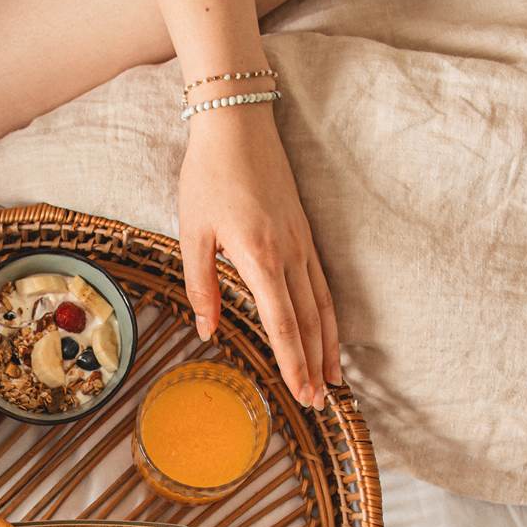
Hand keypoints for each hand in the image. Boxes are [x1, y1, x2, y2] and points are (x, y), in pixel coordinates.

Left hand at [178, 107, 339, 408]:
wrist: (237, 124)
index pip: (282, 324)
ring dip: (328, 345)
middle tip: (320, 402)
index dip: (293, 363)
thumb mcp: (192, 233)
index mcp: (260, 258)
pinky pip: (322, 283)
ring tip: (334, 379)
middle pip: (308, 322)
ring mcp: (302, 243)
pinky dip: (328, 315)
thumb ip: (201, 286)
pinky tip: (328, 334)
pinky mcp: (304, 233)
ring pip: (322, 305)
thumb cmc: (208, 177)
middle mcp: (289, 254)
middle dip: (315, 366)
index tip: (301, 393)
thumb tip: (208, 331)